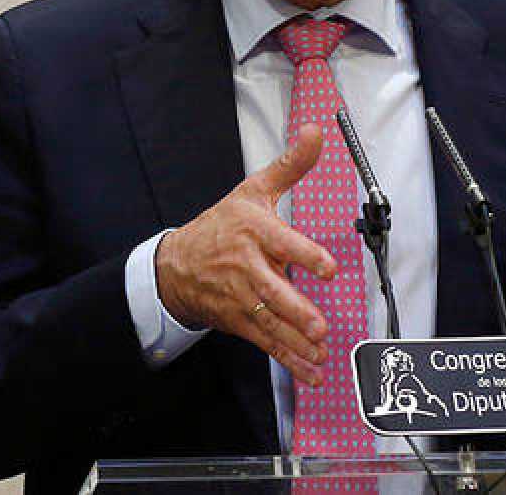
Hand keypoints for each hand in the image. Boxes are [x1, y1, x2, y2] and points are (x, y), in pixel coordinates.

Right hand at [155, 125, 338, 384]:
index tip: (328, 268)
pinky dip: (288, 358)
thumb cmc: (222, 226)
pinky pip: (266, 341)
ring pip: (270, 320)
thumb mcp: (253, 190)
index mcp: (253, 230)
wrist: (178, 264)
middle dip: (295, 309)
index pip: (281, 241)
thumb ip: (290, 166)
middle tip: (317, 323)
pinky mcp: (238, 319)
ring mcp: (240, 296)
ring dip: (295, 339)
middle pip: (271, 289)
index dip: (304, 255)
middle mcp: (246, 265)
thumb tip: (317, 134)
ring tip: (318, 350)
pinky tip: (310, 370)